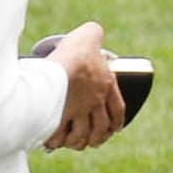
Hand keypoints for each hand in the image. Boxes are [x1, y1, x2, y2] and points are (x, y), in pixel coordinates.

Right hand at [43, 22, 125, 150]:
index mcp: (106, 86)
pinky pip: (59, 136)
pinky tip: (54, 140)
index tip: (114, 128)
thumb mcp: (88, 36)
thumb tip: (95, 31)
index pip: (118, 110)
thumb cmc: (76, 52)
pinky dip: (57, 140)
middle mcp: (95, 103)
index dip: (116, 121)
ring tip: (73, 141)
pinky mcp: (61, 120)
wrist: (60, 66)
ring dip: (78, 141)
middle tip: (91, 138)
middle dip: (97, 136)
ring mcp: (79, 113)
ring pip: (82, 136)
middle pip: (101, 128)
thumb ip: (93, 34)